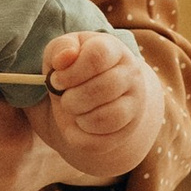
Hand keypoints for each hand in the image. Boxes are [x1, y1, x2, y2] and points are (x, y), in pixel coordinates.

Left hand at [39, 29, 156, 176]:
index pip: (98, 56)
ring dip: (79, 117)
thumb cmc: (75, 67)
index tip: (56, 80)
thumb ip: (60, 48)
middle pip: (104, 88)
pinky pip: (103, 141)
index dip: (71, 71)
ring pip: (107, 117)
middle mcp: (131, 76)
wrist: (94, 94)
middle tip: (63, 98)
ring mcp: (134, 105)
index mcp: (115, 50)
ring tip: (73, 110)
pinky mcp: (127, 130)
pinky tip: (78, 124)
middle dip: (73, 97)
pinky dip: (82, 137)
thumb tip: (63, 58)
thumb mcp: (63, 51)